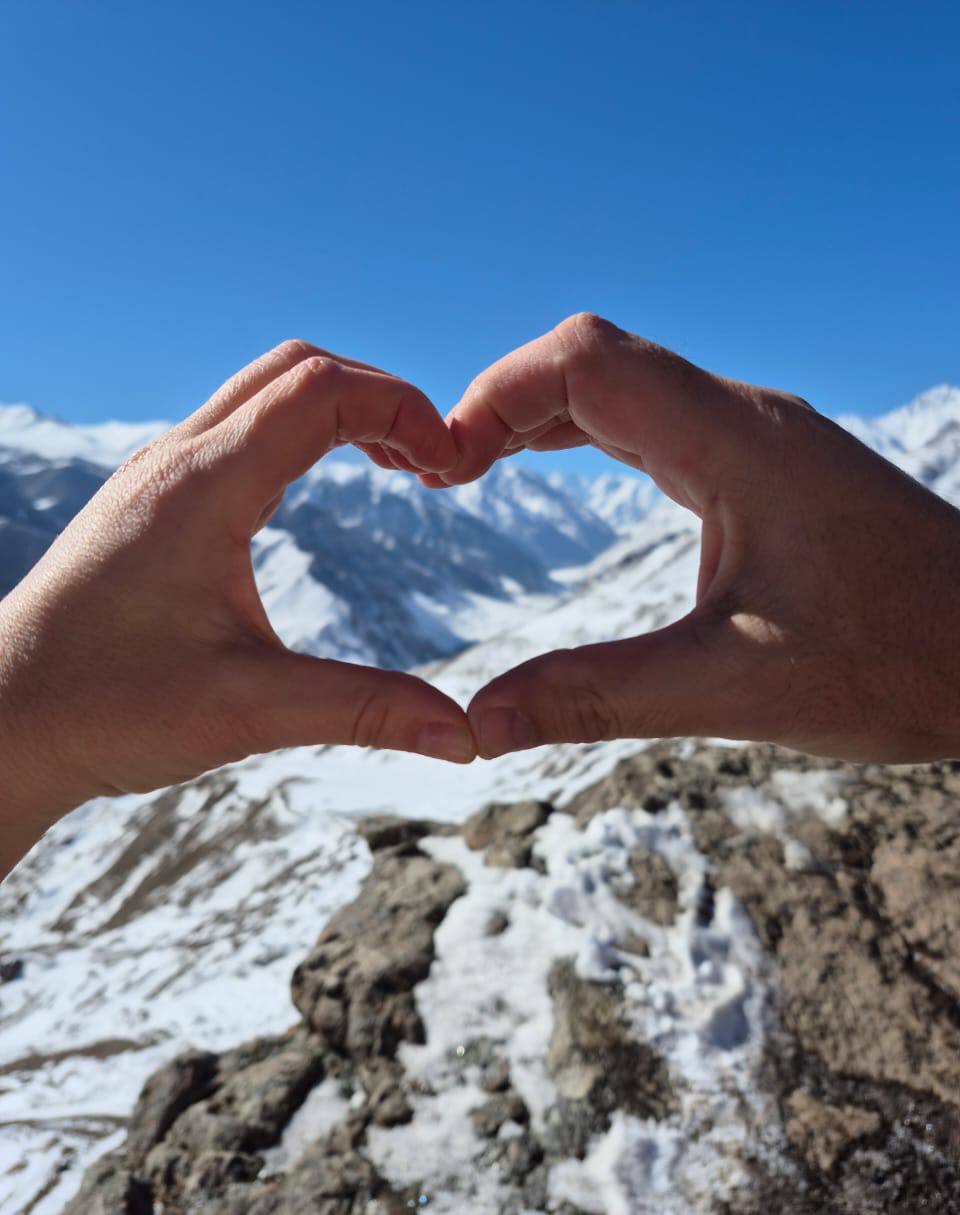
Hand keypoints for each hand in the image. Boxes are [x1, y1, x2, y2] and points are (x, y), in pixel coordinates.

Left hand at [0, 341, 475, 875]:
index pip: (322, 390)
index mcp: (204, 488)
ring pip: (262, 391)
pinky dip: (299, 432)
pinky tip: (321, 485)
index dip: (403, 408)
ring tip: (396, 465)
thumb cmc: (107, 709)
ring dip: (337, 409)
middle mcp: (177, 461)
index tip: (452, 462)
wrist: (3, 722)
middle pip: (296, 368)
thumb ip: (364, 711)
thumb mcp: (250, 710)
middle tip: (433, 459)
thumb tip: (464, 738)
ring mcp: (158, 476)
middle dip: (379, 396)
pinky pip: (236, 428)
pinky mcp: (150, 501)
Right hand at [421, 314, 959, 763]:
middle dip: (502, 403)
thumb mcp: (734, 687)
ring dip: (542, 417)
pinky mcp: (768, 469)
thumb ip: (598, 698)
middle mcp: (745, 419)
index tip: (438, 466)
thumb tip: (480, 726)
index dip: (493, 394)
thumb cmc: (901, 661)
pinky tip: (554, 471)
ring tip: (470, 468)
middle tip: (436, 473)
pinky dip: (587, 437)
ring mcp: (759, 439)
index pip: (584, 361)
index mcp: (735, 442)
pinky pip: (656, 423)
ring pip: (625, 387)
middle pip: (594, 361)